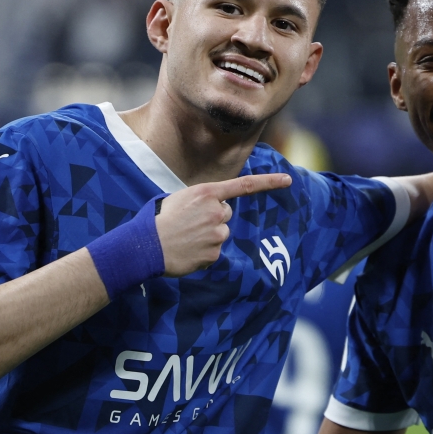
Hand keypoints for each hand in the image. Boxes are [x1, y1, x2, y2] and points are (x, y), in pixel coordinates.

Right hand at [156, 173, 291, 276]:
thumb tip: (216, 208)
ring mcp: (217, 233)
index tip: (288, 181)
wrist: (144, 246)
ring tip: (185, 238)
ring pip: (221, 233)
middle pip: (226, 213)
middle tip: (188, 223)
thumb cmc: (156, 220)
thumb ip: (201, 200)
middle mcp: (216, 211)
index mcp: (206, 193)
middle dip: (212, 218)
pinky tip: (187, 250)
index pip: (244, 186)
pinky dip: (203, 252)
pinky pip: (214, 251)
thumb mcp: (177, 199)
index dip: (268, 183)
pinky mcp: (214, 253)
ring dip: (208, 236)